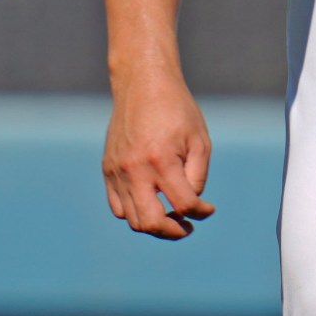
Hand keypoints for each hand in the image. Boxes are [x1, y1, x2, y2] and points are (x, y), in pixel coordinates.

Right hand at [102, 71, 215, 239]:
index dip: (201, 213)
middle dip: (174, 232)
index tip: (208, 210)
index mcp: (161, 160)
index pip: (183, 205)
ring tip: (171, 216)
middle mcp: (135, 169)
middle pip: (151, 223)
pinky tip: (151, 203)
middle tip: (187, 226)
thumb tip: (190, 205)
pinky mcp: (108, 169)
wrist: (142, 84)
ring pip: (132, 220)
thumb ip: (197, 177)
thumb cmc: (176, 110)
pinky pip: (118, 206)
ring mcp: (117, 171)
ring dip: (154, 225)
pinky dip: (135, 213)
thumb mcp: (199, 140)